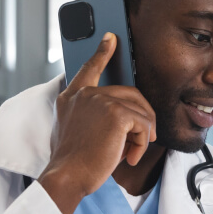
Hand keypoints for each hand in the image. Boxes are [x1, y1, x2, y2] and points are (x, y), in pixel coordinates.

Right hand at [38, 32, 156, 213]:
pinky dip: (142, 145)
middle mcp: (85, 93)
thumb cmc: (73, 161)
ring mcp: (100, 100)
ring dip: (142, 136)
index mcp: (72, 96)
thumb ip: (90, 115)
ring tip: (131, 153)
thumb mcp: (73, 130)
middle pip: (130, 94)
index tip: (111, 38)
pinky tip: (130, 157)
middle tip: (142, 139)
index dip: (102, 52)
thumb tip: (122, 117)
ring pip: (140, 112)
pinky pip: (144, 125)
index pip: (89, 67)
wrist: (67, 176)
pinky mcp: (116, 113)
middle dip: (142, 118)